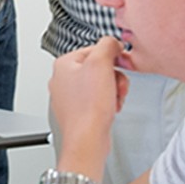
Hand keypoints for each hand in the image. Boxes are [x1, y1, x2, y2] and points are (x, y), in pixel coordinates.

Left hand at [48, 38, 125, 172]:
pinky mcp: (78, 111)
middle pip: (98, 67)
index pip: (94, 49)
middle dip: (114, 76)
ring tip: (114, 99)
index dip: (112, 56)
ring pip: (100, 84)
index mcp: (64, 64)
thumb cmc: (89, 107)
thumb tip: (112, 43)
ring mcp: (69, 97)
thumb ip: (107, 45)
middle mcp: (63, 80)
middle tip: (117, 86)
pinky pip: (98, 100)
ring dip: (113, 90)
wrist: (88, 140)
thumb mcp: (101, 64)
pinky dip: (108, 103)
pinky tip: (111, 109)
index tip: (121, 63)